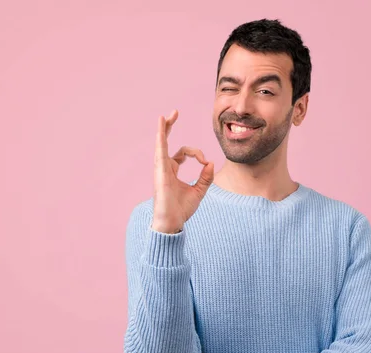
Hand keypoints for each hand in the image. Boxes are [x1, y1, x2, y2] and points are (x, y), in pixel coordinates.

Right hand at [152, 109, 213, 232]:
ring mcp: (161, 168)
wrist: (172, 222)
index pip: (184, 152)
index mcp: (172, 170)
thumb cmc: (181, 209)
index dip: (197, 154)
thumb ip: (205, 177)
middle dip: (169, 127)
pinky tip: (161, 126)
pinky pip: (160, 150)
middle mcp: (165, 167)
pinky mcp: (160, 171)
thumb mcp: (199, 191)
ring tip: (166, 115)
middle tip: (174, 113)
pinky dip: (161, 137)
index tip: (204, 163)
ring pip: (162, 143)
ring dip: (164, 128)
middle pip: (166, 142)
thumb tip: (211, 163)